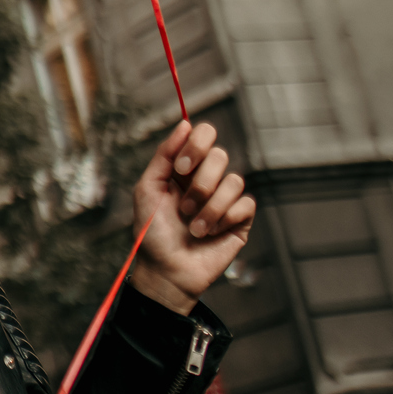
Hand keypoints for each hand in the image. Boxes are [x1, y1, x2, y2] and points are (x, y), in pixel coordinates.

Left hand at [126, 121, 254, 314]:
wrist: (166, 270)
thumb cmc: (152, 232)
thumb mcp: (147, 189)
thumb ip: (164, 155)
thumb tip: (184, 124)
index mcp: (184, 167)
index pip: (203, 135)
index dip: (196, 145)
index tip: (180, 168)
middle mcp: (206, 178)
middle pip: (220, 155)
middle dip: (200, 183)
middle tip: (183, 206)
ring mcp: (225, 198)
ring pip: (233, 181)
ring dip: (209, 207)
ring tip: (193, 227)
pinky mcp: (240, 220)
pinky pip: (245, 204)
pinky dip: (224, 218)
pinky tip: (210, 232)